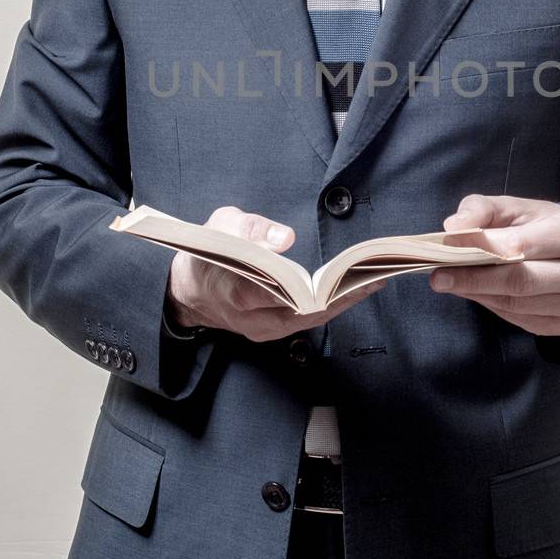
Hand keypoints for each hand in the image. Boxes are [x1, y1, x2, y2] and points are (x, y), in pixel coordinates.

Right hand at [166, 204, 386, 344]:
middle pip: (307, 311)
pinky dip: (328, 305)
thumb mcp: (219, 226)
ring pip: (310, 320)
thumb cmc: (205, 252)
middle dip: (341, 292)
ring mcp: (262, 331)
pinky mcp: (270, 332)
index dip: (319, 281)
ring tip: (370, 277)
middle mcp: (252, 319)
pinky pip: (305, 321)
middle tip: (373, 271)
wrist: (186, 291)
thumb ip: (251, 229)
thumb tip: (286, 239)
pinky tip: (349, 288)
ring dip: (341, 300)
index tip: (346, 267)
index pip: (284, 290)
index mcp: (236, 291)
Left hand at [430, 194, 559, 336]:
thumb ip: (484, 209)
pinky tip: (477, 293)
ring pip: (516, 304)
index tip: (447, 247)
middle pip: (520, 281)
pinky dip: (492, 305)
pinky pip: (519, 319)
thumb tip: (454, 227)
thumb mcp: (519, 207)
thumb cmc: (546, 226)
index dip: (481, 247)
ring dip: (479, 293)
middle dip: (474, 279)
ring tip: (451, 282)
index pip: (522, 246)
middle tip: (439, 277)